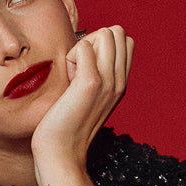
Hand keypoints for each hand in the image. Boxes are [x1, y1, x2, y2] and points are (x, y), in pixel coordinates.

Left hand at [31, 25, 133, 174]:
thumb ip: (94, 73)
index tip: (86, 68)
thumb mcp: (87, 96)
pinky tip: (68, 80)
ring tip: (74, 74)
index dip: (102, 45)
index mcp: (121, 84)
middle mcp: (119, 82)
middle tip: (79, 68)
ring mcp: (108, 82)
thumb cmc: (65, 125)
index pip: (125, 41)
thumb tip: (85, 49)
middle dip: (94, 41)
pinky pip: (84, 46)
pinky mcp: (90, 84)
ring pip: (106, 33)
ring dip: (84, 47)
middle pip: (118, 32)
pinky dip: (72, 56)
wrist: (61, 153)